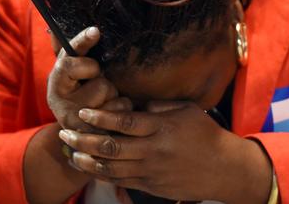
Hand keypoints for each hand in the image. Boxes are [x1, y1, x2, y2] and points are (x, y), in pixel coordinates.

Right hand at [24, 27, 133, 203]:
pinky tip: (111, 112)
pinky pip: (119, 110)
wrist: (78, 133)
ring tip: (103, 101)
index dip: (82, 43)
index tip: (96, 30)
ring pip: (110, 94)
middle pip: (99, 80)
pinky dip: (121, 107)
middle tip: (93, 84)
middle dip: (103, 80)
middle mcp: (60, 102)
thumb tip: (52, 29)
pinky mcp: (92, 134)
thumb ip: (69, 51)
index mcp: (56, 81)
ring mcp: (75, 120)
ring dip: (114, 95)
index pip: (69, 60)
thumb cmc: (80, 92)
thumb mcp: (70, 72)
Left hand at [58, 101, 272, 203]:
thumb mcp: (187, 110)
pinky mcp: (151, 186)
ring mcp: (151, 171)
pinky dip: (101, 174)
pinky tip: (88, 167)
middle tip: (65, 132)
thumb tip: (135, 102)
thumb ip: (159, 105)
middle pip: (110, 147)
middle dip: (83, 140)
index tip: (82, 113)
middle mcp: (153, 150)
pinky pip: (120, 180)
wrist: (223, 168)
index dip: (100, 117)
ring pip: (110, 168)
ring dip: (86, 160)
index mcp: (161, 128)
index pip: (124, 122)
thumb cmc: (205, 134)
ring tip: (69, 151)